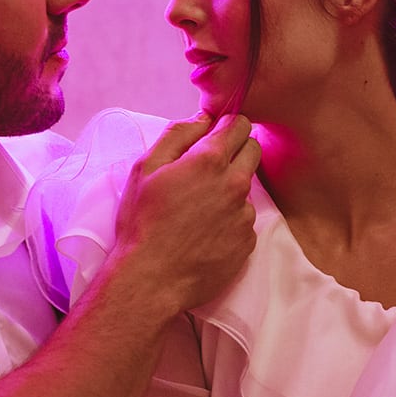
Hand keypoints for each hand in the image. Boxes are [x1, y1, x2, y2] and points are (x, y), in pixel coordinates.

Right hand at [113, 113, 259, 314]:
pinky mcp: (247, 241)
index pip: (239, 124)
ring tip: (198, 208)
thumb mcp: (146, 168)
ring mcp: (245, 215)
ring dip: (230, 188)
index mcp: (210, 161)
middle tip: (206, 168)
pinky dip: (230, 219)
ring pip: (247, 187)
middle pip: (253, 150)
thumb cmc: (142, 222)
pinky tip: (204, 231)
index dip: (227, 126)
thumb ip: (178, 134)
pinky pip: (245, 219)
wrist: (151, 279)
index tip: (215, 135)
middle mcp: (235, 184)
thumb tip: (203, 117)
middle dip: (235, 150)